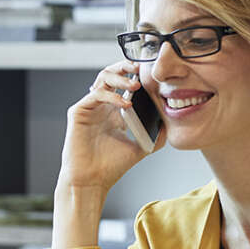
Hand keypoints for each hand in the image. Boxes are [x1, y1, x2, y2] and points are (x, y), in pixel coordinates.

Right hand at [60, 60, 165, 191]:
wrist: (92, 181)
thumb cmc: (111, 167)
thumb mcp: (140, 147)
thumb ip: (154, 135)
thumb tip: (170, 124)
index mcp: (113, 111)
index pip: (123, 83)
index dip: (135, 75)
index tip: (152, 73)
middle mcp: (101, 106)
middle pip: (111, 74)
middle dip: (125, 67)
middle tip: (141, 67)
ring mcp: (89, 108)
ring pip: (102, 79)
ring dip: (119, 77)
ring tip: (135, 84)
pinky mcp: (78, 112)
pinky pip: (95, 95)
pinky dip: (111, 95)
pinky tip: (125, 104)